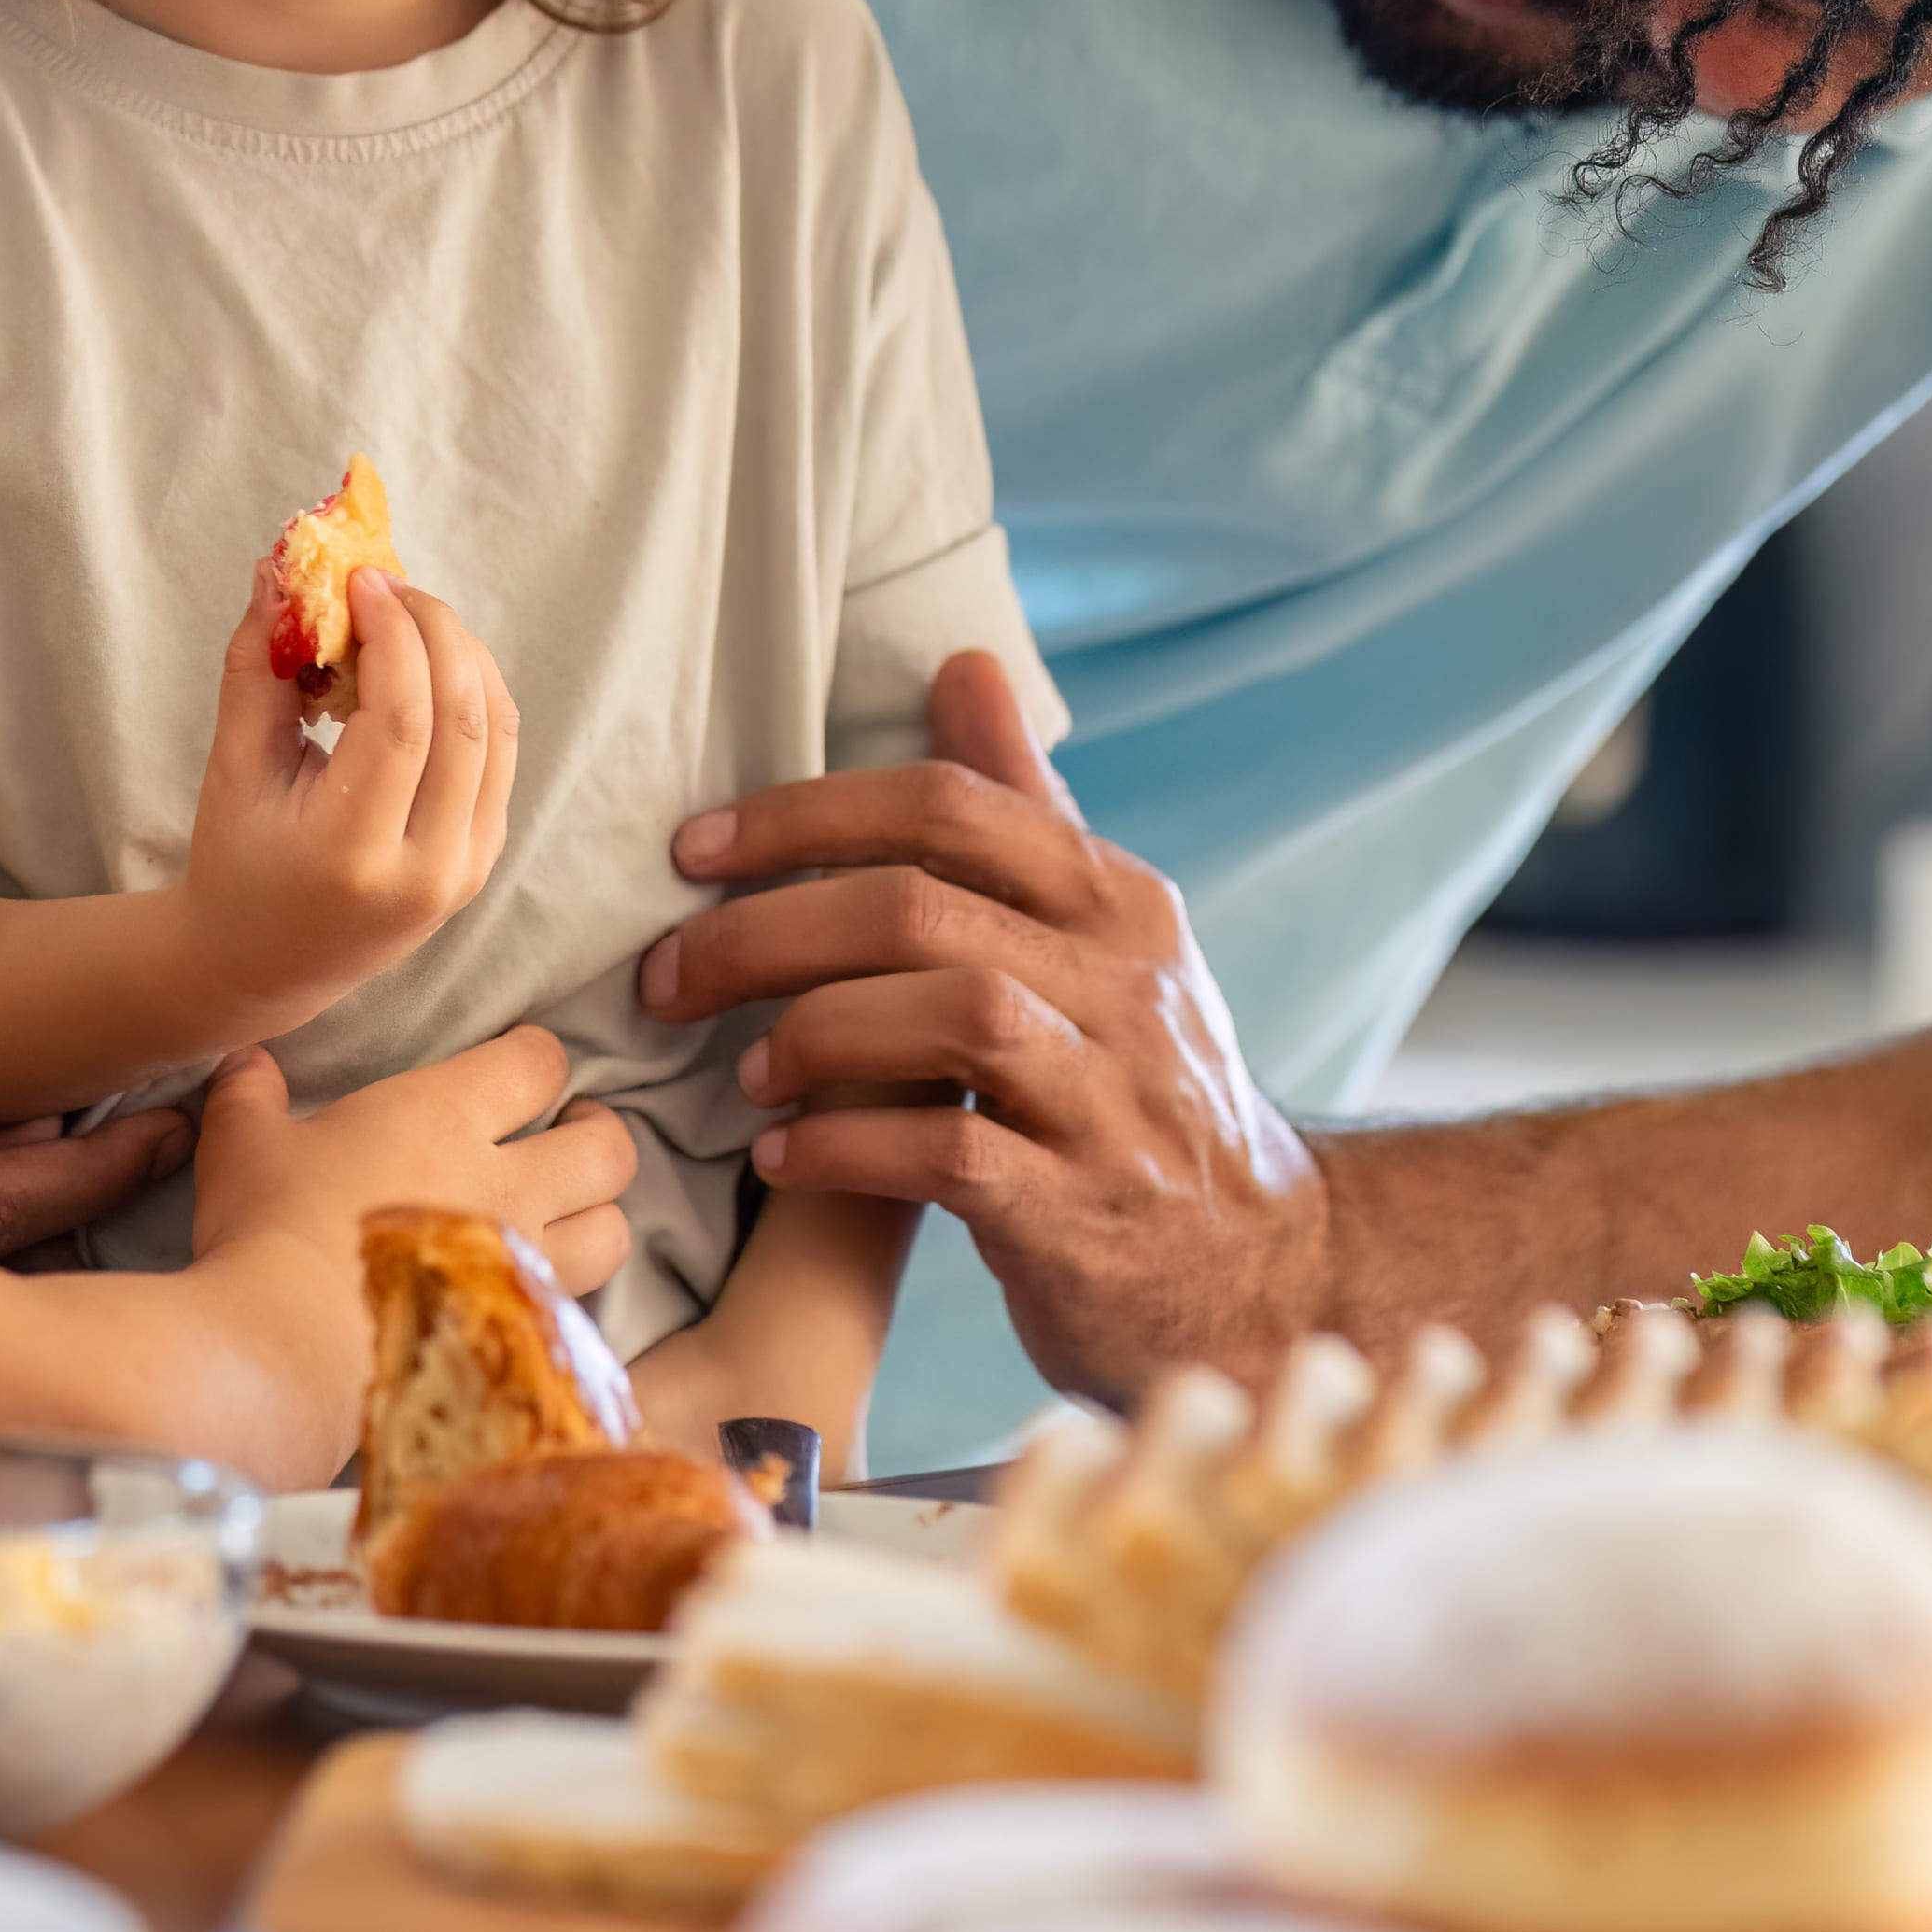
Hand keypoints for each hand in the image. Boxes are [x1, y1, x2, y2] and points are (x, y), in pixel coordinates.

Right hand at [168, 568, 518, 1029]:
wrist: (268, 962)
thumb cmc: (236, 861)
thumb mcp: (232, 770)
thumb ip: (257, 668)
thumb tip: (279, 570)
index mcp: (351, 855)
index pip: (401, 722)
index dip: (392, 636)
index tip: (362, 580)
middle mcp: (425, 870)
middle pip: (462, 718)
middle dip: (432, 629)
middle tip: (388, 583)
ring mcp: (466, 870)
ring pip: (496, 728)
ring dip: (460, 652)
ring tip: (406, 614)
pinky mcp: (484, 859)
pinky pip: (499, 751)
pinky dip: (472, 690)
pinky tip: (427, 661)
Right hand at [180, 1026, 633, 1483]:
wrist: (284, 1347)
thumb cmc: (266, 1229)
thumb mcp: (242, 1146)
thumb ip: (250, 1095)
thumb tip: (245, 1059)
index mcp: (446, 1115)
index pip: (538, 1062)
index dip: (536, 1059)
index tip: (518, 1068)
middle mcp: (505, 1183)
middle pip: (608, 1149)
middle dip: (598, 1137)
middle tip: (570, 1138)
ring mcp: (518, 1266)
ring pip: (611, 1234)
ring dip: (597, 1220)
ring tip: (569, 1219)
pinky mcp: (514, 1336)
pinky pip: (573, 1310)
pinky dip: (561, 1298)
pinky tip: (528, 1301)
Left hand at [641, 649, 1315, 1408]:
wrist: (1261, 1268)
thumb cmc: (1142, 1089)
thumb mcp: (1108, 942)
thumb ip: (1025, 811)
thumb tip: (964, 663)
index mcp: (1120, 901)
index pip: (952, 805)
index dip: (805, 813)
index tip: (694, 849)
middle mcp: (1128, 985)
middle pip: (923, 909)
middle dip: (769, 931)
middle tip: (670, 974)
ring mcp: (1115, 1101)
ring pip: (953, 1015)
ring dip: (818, 1033)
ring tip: (747, 1070)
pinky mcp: (1085, 1213)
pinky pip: (951, 1157)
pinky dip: (848, 1150)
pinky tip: (784, 1157)